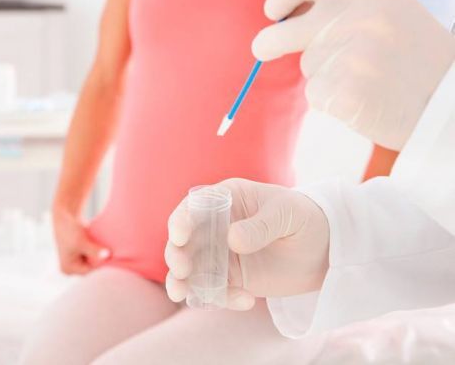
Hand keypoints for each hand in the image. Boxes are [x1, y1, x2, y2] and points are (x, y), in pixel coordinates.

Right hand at [52, 206, 110, 274]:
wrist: (65, 215)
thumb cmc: (70, 230)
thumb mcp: (81, 242)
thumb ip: (94, 250)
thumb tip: (107, 256)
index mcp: (68, 269)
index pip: (89, 270)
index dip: (100, 263)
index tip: (110, 254)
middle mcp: (72, 267)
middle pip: (92, 265)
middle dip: (100, 258)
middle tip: (111, 250)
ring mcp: (77, 259)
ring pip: (94, 258)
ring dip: (100, 252)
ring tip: (107, 245)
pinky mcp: (82, 251)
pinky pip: (94, 253)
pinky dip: (99, 248)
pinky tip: (105, 243)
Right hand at [165, 178, 329, 310]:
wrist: (324, 248)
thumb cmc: (304, 217)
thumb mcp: (287, 214)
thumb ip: (261, 225)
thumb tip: (232, 240)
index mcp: (228, 199)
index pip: (195, 206)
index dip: (182, 219)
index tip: (179, 235)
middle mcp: (219, 225)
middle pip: (185, 239)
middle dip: (176, 254)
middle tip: (182, 269)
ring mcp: (223, 252)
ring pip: (192, 267)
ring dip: (182, 281)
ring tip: (182, 294)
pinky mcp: (232, 277)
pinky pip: (215, 290)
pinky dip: (221, 299)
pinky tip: (246, 301)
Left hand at [252, 0, 454, 149]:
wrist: (448, 101)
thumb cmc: (411, 55)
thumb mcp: (387, 9)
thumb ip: (341, 2)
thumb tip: (284, 11)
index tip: (273, 10)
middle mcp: (356, 17)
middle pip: (282, 30)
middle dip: (266, 42)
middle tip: (262, 48)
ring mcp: (350, 56)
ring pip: (308, 65)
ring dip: (324, 73)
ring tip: (365, 77)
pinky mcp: (344, 93)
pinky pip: (316, 94)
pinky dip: (331, 98)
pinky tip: (363, 98)